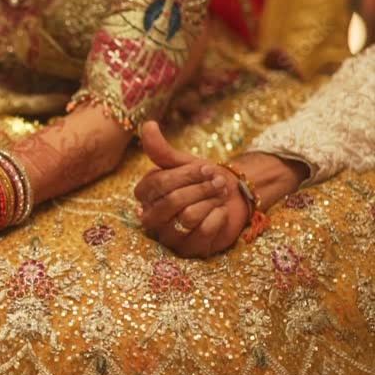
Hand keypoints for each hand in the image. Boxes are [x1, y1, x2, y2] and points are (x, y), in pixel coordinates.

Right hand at [134, 122, 247, 257]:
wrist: (230, 197)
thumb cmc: (202, 179)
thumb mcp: (183, 162)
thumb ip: (161, 149)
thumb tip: (147, 124)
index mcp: (144, 195)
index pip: (159, 184)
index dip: (186, 175)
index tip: (206, 168)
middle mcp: (150, 218)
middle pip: (173, 202)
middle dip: (201, 189)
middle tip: (217, 181)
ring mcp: (168, 236)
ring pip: (188, 217)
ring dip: (211, 201)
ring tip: (220, 194)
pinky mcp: (188, 250)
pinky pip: (204, 232)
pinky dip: (219, 217)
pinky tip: (221, 212)